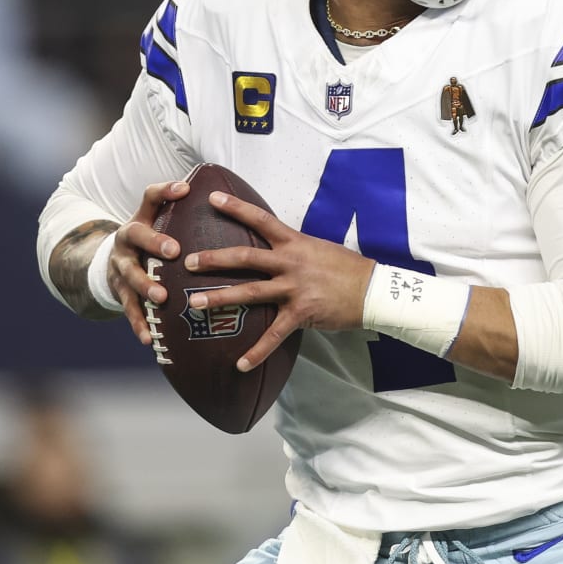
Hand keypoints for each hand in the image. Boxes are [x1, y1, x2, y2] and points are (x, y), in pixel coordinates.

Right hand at [111, 179, 187, 346]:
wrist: (109, 264)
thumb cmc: (152, 243)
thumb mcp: (160, 224)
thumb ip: (187, 218)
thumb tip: (232, 204)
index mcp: (142, 219)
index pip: (151, 197)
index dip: (166, 191)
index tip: (185, 188)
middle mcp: (127, 239)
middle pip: (136, 235)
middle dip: (154, 242)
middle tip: (174, 251)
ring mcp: (120, 266)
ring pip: (129, 275)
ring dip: (145, 287)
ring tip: (162, 298)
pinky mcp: (118, 292)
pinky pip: (128, 309)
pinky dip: (139, 323)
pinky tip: (149, 338)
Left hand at [183, 190, 375, 371]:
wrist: (374, 290)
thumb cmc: (348, 268)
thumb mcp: (319, 248)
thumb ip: (294, 249)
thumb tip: (275, 247)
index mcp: (295, 243)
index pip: (260, 219)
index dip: (235, 207)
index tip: (212, 199)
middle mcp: (290, 263)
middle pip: (245, 257)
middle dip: (214, 259)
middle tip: (189, 261)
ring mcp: (294, 288)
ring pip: (250, 293)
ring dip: (220, 298)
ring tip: (195, 304)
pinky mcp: (301, 314)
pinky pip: (274, 335)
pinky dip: (257, 352)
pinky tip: (240, 364)